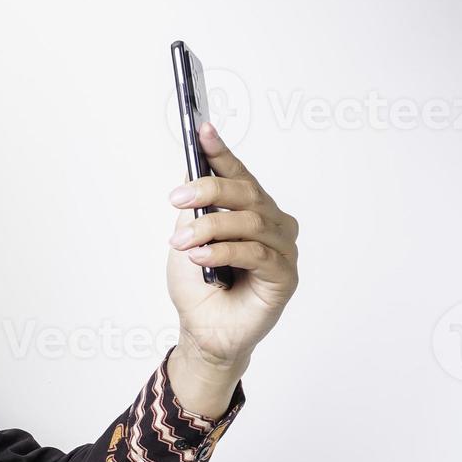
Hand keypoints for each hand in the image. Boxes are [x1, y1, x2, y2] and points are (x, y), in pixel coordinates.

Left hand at [165, 121, 299, 371]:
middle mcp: (274, 224)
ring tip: (180, 243)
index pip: (239, 175)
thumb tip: (191, 169)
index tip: (202, 130)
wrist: (203, 331)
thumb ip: (194, 208)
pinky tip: (199, 257)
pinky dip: (223, 252)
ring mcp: (283, 249)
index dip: (221, 152)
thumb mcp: (187, 239)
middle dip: (208, 190)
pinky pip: (255, 254)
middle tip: (177, 200)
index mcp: (253, 210)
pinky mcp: (284, 276)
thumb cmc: (199, 286)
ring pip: (250, 222)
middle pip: (247, 194)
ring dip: (210, 228)